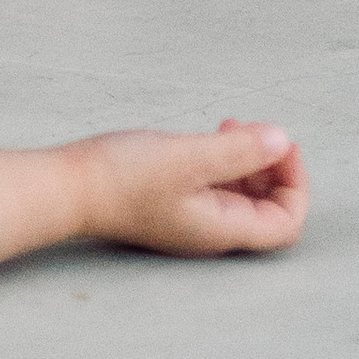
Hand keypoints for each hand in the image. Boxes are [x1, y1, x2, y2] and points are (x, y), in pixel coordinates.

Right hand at [0, 122, 309, 265]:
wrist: (64, 187)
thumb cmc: (120, 178)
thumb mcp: (187, 157)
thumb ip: (238, 151)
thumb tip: (280, 140)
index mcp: (221, 229)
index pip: (285, 220)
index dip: (294, 182)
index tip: (279, 143)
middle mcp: (209, 230)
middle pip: (266, 209)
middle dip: (271, 168)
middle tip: (254, 130)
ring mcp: (187, 217)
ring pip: (239, 196)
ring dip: (246, 162)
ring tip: (228, 128)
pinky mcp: (167, 202)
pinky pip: (212, 187)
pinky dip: (220, 162)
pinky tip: (202, 140)